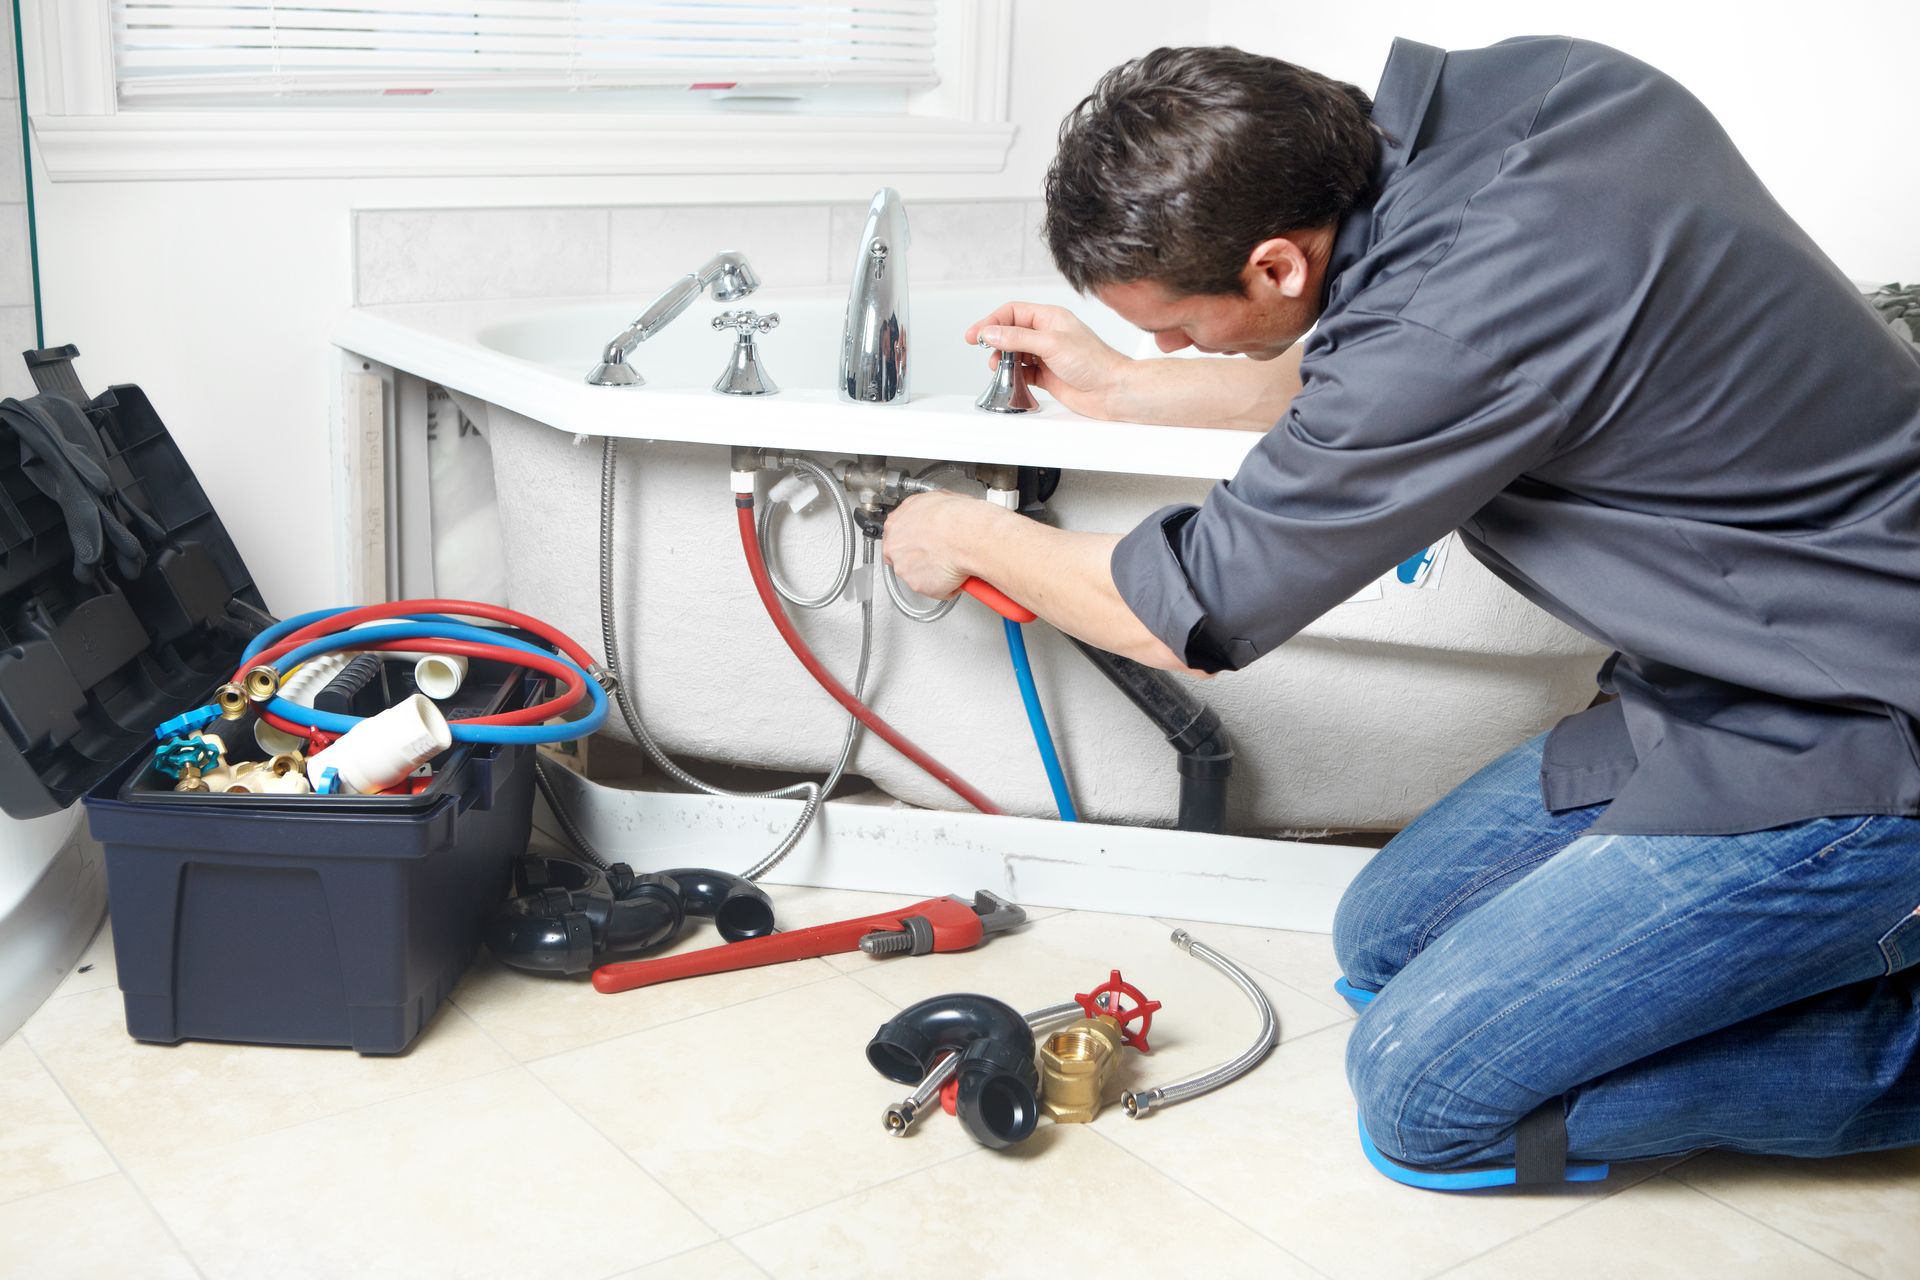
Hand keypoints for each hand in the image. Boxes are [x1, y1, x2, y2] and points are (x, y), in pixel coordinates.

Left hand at [882, 490, 994, 598]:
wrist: (967, 535)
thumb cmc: (957, 517)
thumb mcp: (937, 500)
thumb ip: (927, 513)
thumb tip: (936, 515)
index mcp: (896, 523)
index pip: (896, 538)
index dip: (912, 543)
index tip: (923, 544)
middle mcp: (895, 546)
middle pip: (902, 558)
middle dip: (919, 559)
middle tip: (939, 556)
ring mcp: (904, 568)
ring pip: (917, 575)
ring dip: (933, 573)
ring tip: (952, 564)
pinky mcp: (917, 585)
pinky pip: (933, 589)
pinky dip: (946, 586)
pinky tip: (957, 573)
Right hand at [965, 302, 1130, 419]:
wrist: (1113, 390)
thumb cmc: (1095, 362)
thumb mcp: (1051, 344)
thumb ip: (1018, 338)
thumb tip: (991, 333)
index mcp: (1050, 318)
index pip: (1013, 312)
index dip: (992, 322)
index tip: (976, 335)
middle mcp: (1047, 334)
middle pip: (1011, 333)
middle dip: (995, 341)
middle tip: (982, 351)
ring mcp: (1047, 356)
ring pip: (1015, 354)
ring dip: (1003, 360)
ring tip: (997, 368)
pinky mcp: (1048, 375)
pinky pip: (1023, 373)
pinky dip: (1013, 376)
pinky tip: (1010, 379)